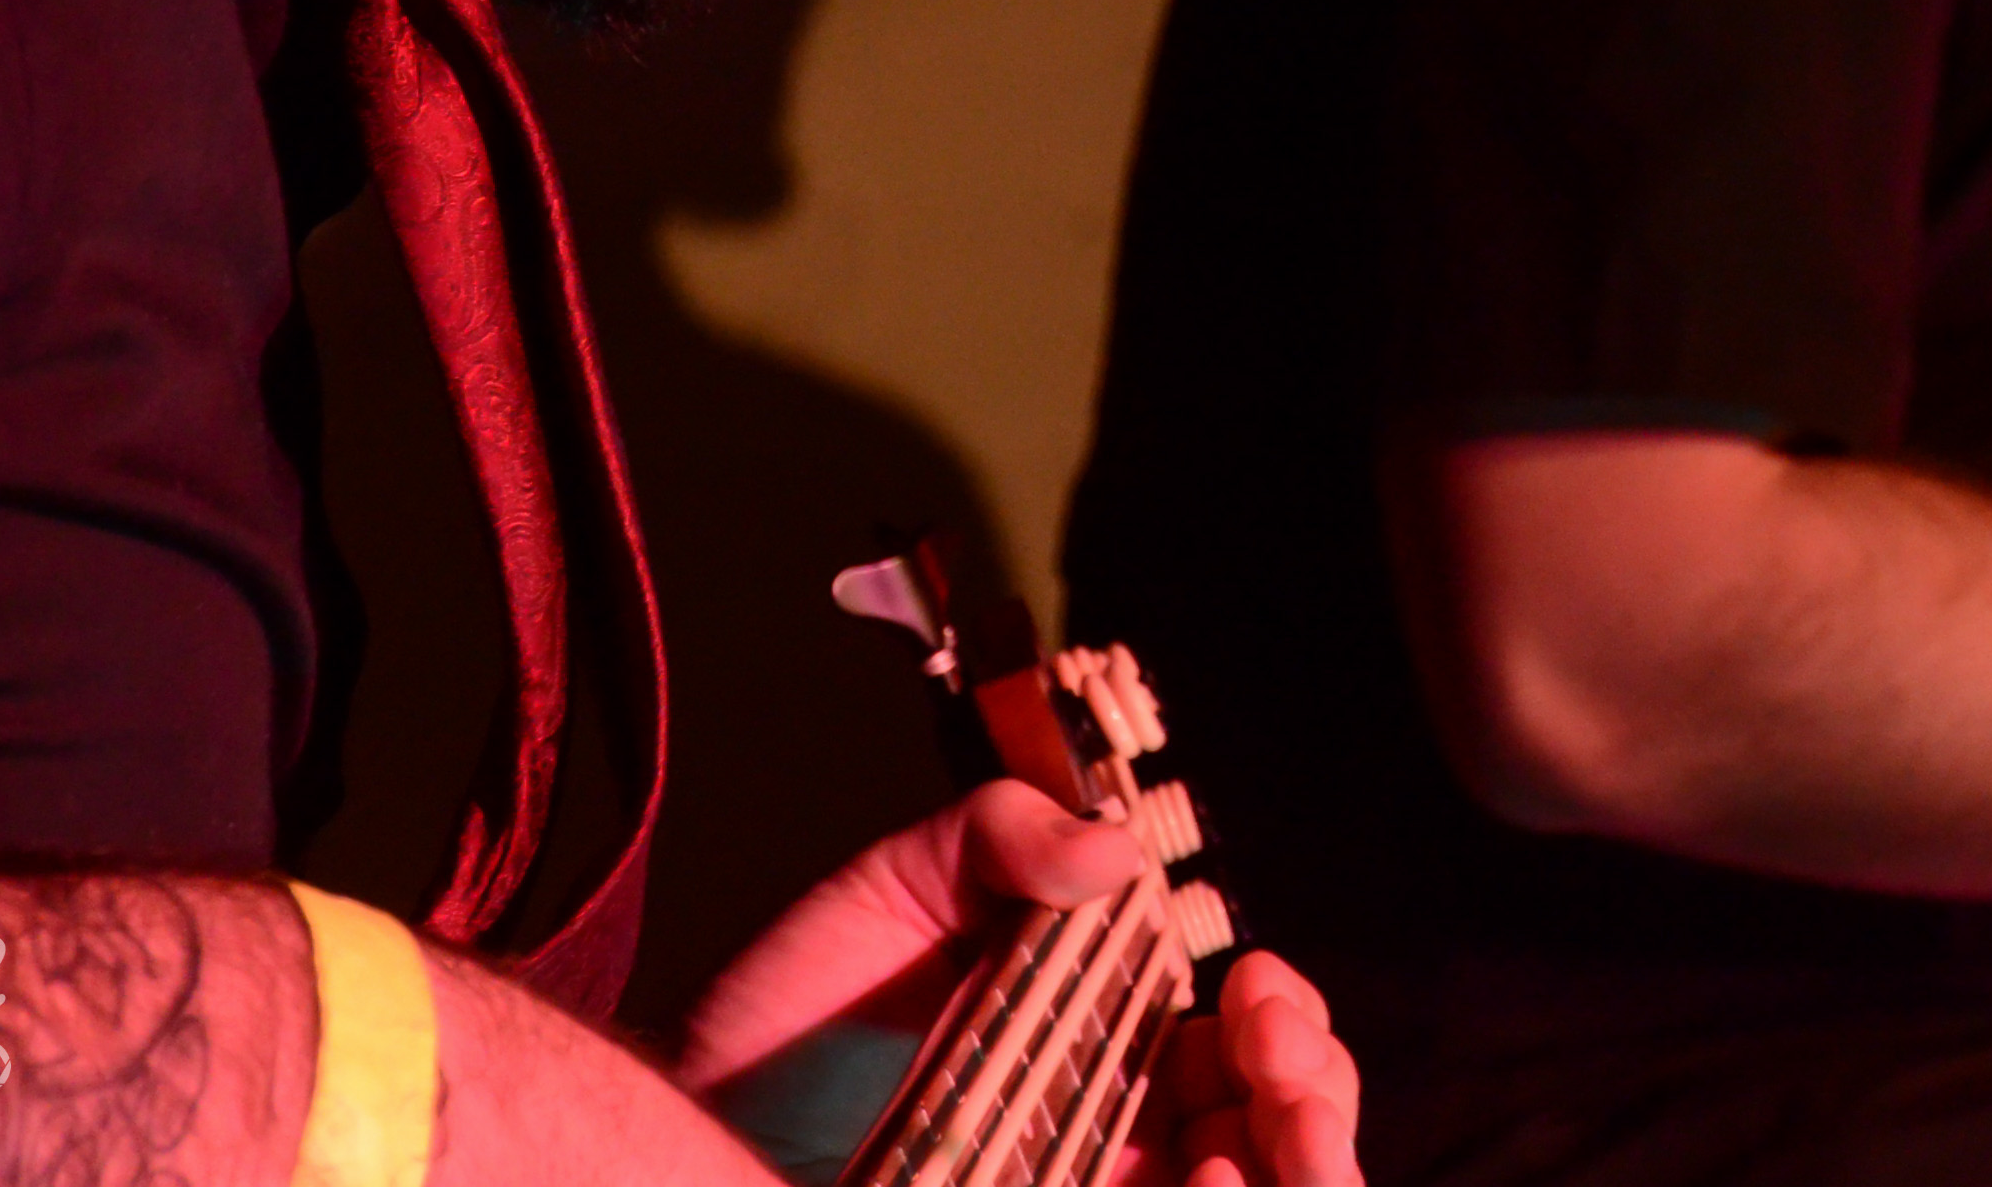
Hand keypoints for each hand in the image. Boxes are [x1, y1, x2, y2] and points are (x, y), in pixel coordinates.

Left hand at [676, 780, 1360, 1186]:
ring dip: (1308, 1164)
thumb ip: (992, 839)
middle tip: (1272, 1060)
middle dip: (1315, 1089)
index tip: (1249, 982)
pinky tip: (1200, 1183)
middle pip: (1287, 1134)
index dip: (1286, 1016)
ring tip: (1276, 1143)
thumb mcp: (887, 899)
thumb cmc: (777, 1031)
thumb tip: (1111, 848)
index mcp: (1106, 1052)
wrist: (676, 1132)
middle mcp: (1120, 1143)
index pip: (1256, 1044)